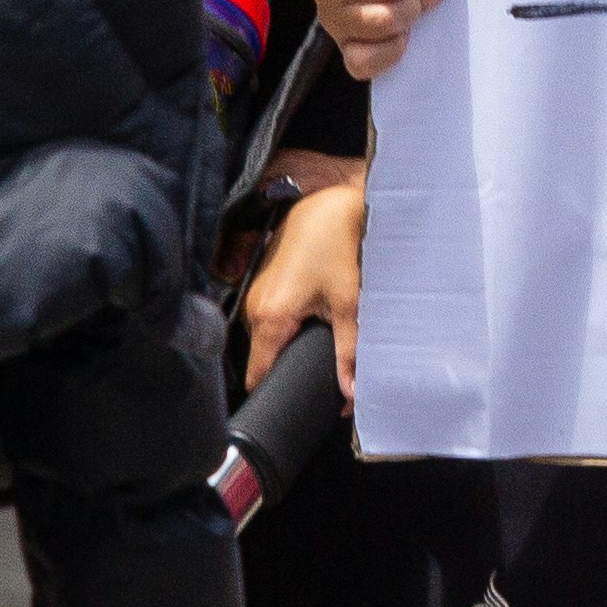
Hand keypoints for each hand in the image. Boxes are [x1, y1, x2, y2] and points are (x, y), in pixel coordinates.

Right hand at [241, 159, 366, 401]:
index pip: (257, 375)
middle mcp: (255, 306)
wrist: (333, 201)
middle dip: (286, 369)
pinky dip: (286, 323)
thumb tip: (352, 393)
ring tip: (313, 347)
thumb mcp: (350, 304)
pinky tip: (309, 319)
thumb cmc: (339, 245)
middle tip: (317, 378)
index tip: (291, 405)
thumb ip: (349, 354)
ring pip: (265, 335)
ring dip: (286, 344)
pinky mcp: (263, 278)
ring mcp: (255, 291)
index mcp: (270, 318)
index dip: (273, 393)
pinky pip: (268, 314)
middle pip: (262, 357)